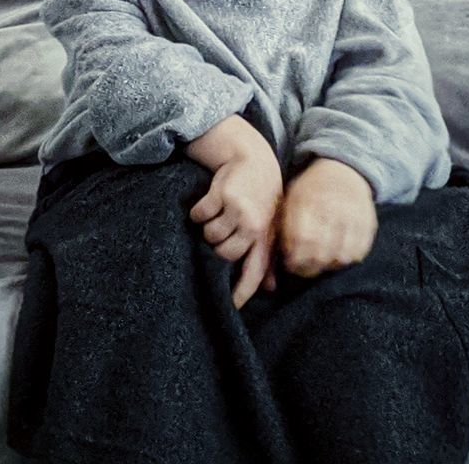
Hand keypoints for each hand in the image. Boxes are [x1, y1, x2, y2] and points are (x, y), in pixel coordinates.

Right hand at [189, 139, 282, 309]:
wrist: (254, 161)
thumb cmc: (262, 198)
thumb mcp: (269, 226)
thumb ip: (268, 258)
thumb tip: (271, 289)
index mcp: (265, 238)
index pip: (254, 273)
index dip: (242, 292)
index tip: (231, 306)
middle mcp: (253, 227)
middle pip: (223, 254)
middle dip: (217, 245)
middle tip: (221, 230)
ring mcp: (237, 210)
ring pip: (209, 235)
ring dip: (207, 226)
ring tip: (218, 214)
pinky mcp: (221, 195)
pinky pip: (199, 215)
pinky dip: (198, 211)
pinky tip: (209, 202)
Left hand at [273, 157, 377, 281]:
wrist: (343, 168)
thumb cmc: (308, 191)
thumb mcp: (289, 200)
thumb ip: (281, 231)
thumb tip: (271, 276)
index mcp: (306, 200)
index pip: (302, 240)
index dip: (295, 260)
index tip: (290, 264)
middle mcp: (331, 207)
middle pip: (322, 253)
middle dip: (310, 268)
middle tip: (305, 267)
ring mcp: (353, 215)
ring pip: (341, 257)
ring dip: (329, 265)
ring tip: (321, 259)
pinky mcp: (369, 223)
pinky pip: (359, 253)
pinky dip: (347, 259)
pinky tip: (337, 253)